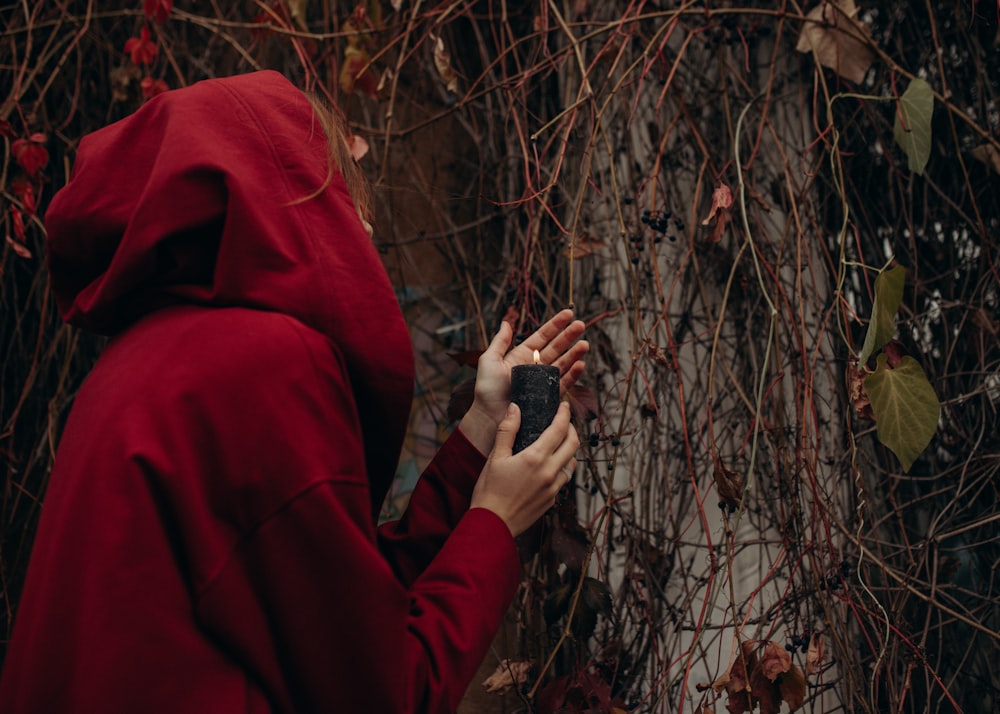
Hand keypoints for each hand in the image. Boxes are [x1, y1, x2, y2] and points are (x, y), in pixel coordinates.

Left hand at [459, 309, 587, 453]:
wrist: (490, 418)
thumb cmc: (487, 390)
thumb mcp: (489, 361)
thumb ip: (500, 342)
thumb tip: (506, 322)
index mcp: (521, 356)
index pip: (542, 336)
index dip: (555, 325)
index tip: (568, 313)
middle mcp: (534, 367)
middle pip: (556, 347)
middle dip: (569, 336)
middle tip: (581, 325)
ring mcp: (542, 382)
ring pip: (563, 364)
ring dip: (574, 354)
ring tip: (585, 344)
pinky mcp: (548, 397)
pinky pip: (564, 384)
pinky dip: (573, 374)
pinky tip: (580, 365)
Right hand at [470, 402, 579, 536]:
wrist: (492, 525)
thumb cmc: (489, 491)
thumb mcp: (495, 457)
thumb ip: (507, 430)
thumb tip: (515, 408)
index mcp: (535, 458)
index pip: (559, 429)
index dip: (564, 414)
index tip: (564, 405)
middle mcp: (549, 472)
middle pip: (573, 444)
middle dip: (572, 429)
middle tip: (564, 422)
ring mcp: (553, 488)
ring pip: (572, 463)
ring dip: (569, 450)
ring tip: (559, 443)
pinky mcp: (552, 500)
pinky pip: (564, 479)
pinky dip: (562, 467)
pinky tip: (550, 466)